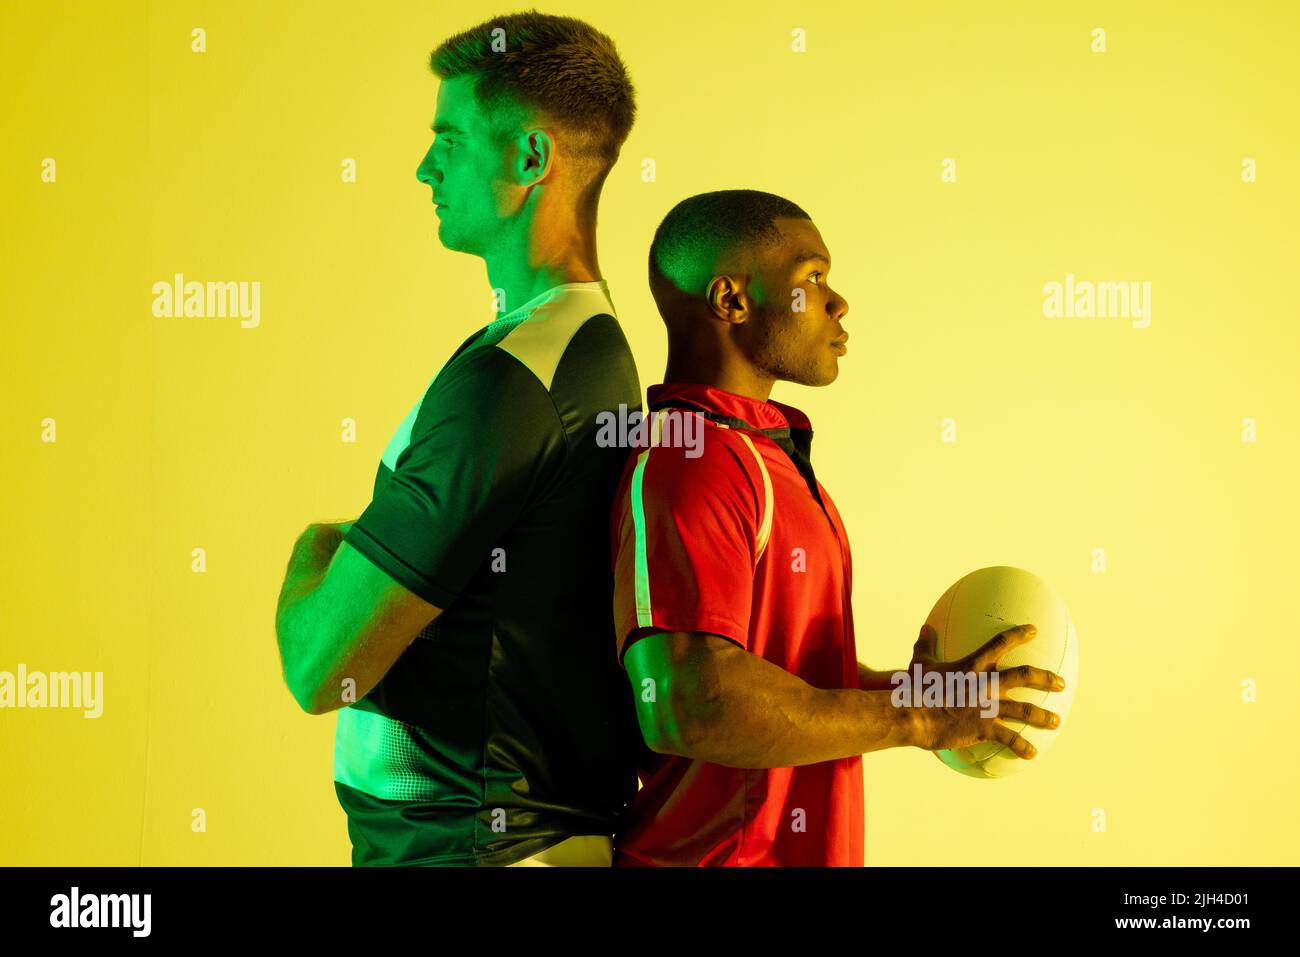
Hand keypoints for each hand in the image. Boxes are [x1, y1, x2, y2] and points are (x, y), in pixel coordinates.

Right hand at [906, 622, 1064, 758]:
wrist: (913, 713)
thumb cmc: (914, 687)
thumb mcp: (921, 663)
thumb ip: (926, 644)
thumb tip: (926, 628)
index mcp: (972, 665)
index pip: (1000, 644)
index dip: (1019, 635)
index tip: (1034, 631)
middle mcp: (986, 684)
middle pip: (1024, 676)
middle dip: (1045, 679)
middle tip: (1060, 683)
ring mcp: (987, 707)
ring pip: (1025, 710)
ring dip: (1043, 717)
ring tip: (1055, 721)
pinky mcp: (984, 728)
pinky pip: (1010, 739)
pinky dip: (1023, 747)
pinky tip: (1032, 754)